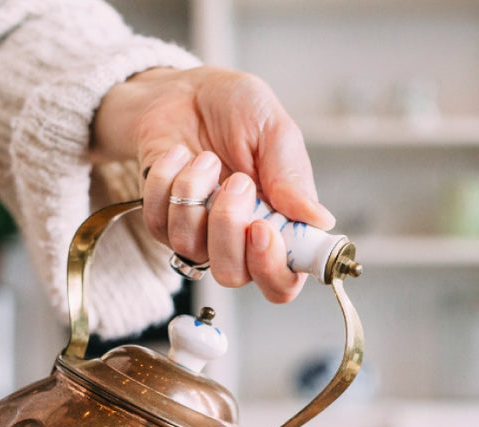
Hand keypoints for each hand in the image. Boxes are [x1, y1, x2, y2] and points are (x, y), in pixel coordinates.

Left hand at [91, 66, 334, 301]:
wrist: (185, 90)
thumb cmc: (238, 111)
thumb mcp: (275, 132)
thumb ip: (293, 178)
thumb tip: (320, 220)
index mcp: (281, 231)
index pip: (281, 284)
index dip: (271, 268)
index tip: (262, 228)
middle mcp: (241, 243)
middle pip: (231, 275)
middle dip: (228, 227)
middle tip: (238, 181)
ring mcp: (200, 237)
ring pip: (191, 249)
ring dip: (195, 194)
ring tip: (207, 158)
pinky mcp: (164, 223)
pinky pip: (158, 223)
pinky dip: (167, 180)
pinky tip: (180, 157)